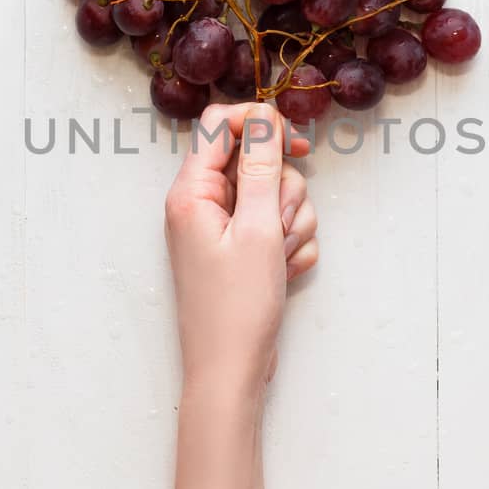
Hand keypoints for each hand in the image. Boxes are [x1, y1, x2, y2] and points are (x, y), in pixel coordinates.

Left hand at [164, 102, 318, 401]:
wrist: (230, 372)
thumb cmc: (236, 307)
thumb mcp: (257, 229)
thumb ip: (261, 166)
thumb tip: (264, 116)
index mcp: (191, 192)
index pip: (221, 124)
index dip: (261, 124)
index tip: (296, 143)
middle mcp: (202, 204)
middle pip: (255, 160)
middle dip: (282, 189)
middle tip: (277, 226)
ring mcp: (222, 228)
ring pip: (274, 194)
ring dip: (290, 222)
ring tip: (280, 257)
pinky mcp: (241, 249)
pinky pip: (277, 226)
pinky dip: (289, 245)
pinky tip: (283, 272)